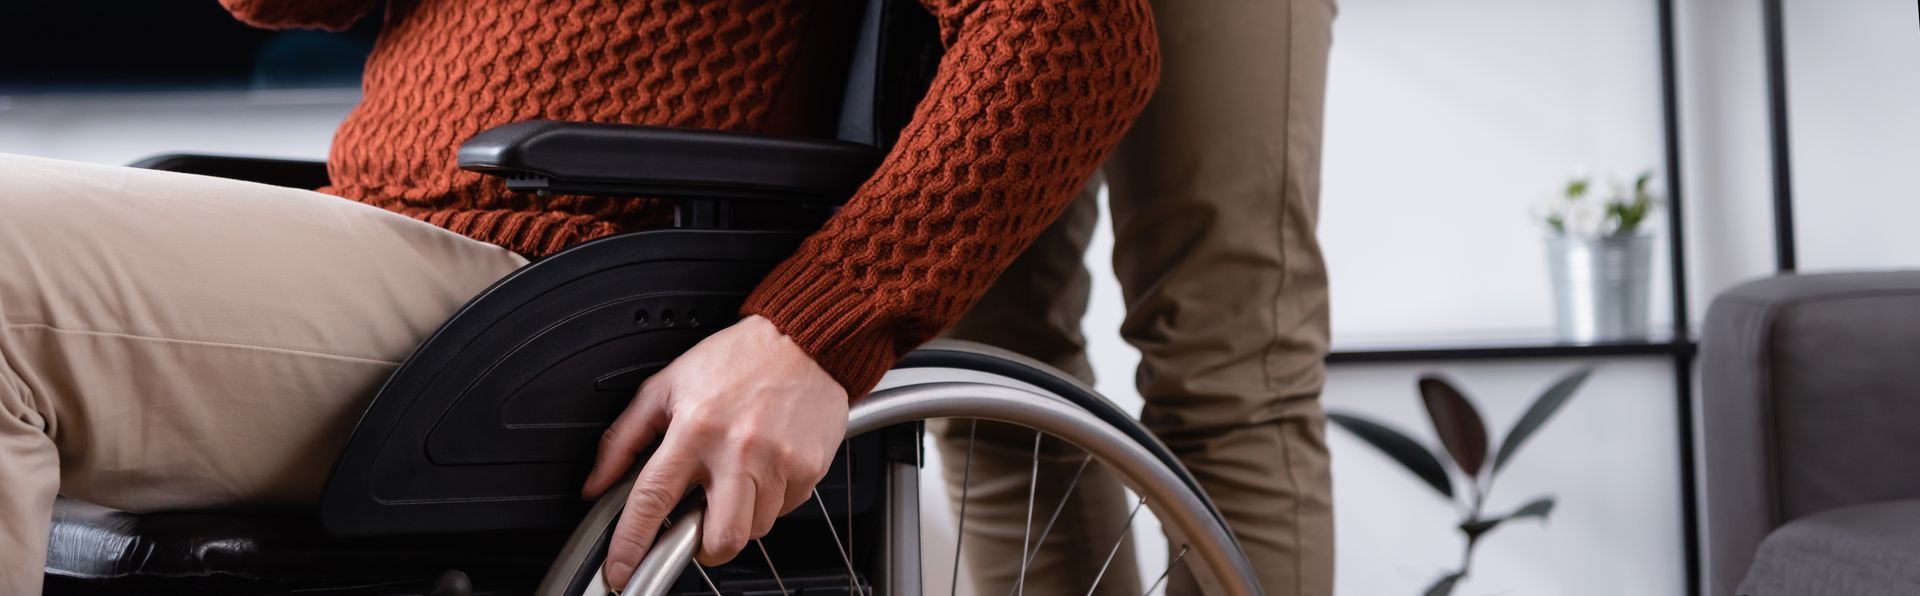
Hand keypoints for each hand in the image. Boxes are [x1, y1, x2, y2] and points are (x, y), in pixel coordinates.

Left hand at [582, 314, 849, 587]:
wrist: (805, 339)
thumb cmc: (736, 359)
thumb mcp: (666, 385)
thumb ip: (624, 438)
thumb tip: (597, 484)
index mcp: (694, 430)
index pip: (653, 500)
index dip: (631, 544)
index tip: (621, 572)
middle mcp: (737, 450)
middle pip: (721, 539)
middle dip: (706, 549)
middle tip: (700, 529)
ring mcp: (777, 462)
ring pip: (755, 529)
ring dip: (740, 517)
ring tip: (736, 480)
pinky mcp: (809, 468)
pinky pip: (785, 509)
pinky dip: (771, 499)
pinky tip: (765, 466)